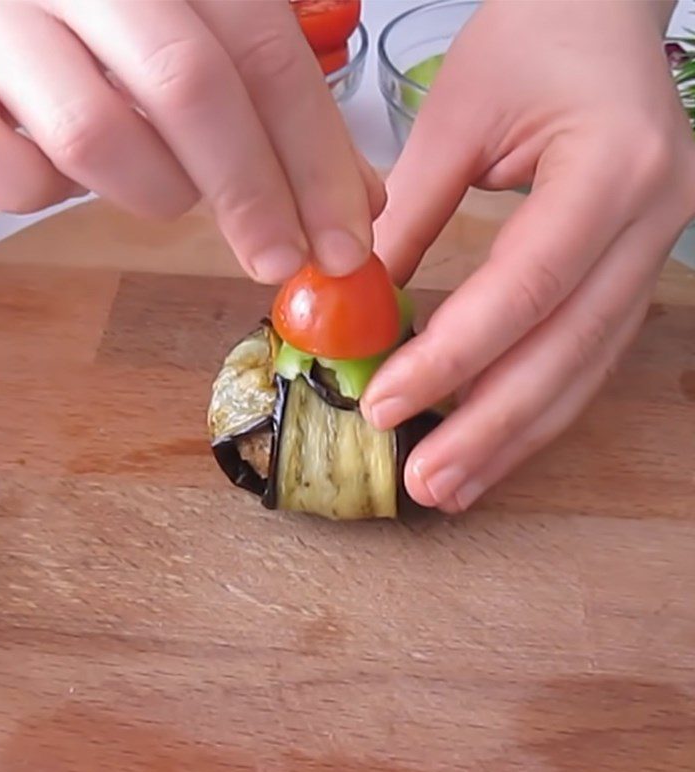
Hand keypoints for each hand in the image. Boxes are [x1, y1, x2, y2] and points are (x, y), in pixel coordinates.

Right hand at [0, 0, 381, 281]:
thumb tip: (360, 208)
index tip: (343, 244)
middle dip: (249, 194)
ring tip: (161, 188)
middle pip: (188, 86)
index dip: (315, 161)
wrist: (4, 1)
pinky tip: (56, 180)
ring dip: (150, 191)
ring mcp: (1, 21)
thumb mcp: (220, 62)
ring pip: (93, 133)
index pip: (267, 57)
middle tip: (278, 261)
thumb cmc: (125, 42)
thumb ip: (288, 124)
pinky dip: (34, 191)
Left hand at [362, 0, 694, 511]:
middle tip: (425, 484)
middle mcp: (648, 221)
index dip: (453, 358)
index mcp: (610, 170)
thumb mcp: (456, 118)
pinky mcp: (630, 270)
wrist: (601, 12)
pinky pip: (583, 354)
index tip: (383, 405)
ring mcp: (651, 251)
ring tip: (451, 488)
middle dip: (490, 428)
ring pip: (583, 368)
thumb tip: (357, 307)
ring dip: (514, 437)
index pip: (525, 287)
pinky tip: (491, 445)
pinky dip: (534, 406)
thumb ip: (408, 216)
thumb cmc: (530, 38)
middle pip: (567, 350)